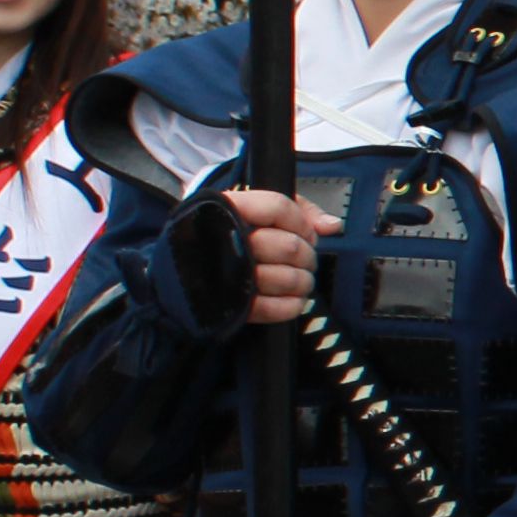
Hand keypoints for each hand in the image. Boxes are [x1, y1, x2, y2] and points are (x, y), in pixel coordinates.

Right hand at [222, 185, 337, 327]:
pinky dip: (291, 306)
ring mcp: (225, 274)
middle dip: (306, 256)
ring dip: (303, 281)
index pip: (278, 207)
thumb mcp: (260, 207)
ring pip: (286, 278)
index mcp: (230, 208)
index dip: (301, 222)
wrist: (183, 268)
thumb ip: (300, 209)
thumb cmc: (232, 232)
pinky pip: (271, 309)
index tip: (306, 233)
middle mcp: (224, 239)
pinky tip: (293, 299)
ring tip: (301, 280)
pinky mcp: (230, 305)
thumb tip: (332, 226)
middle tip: (305, 260)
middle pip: (289, 246)